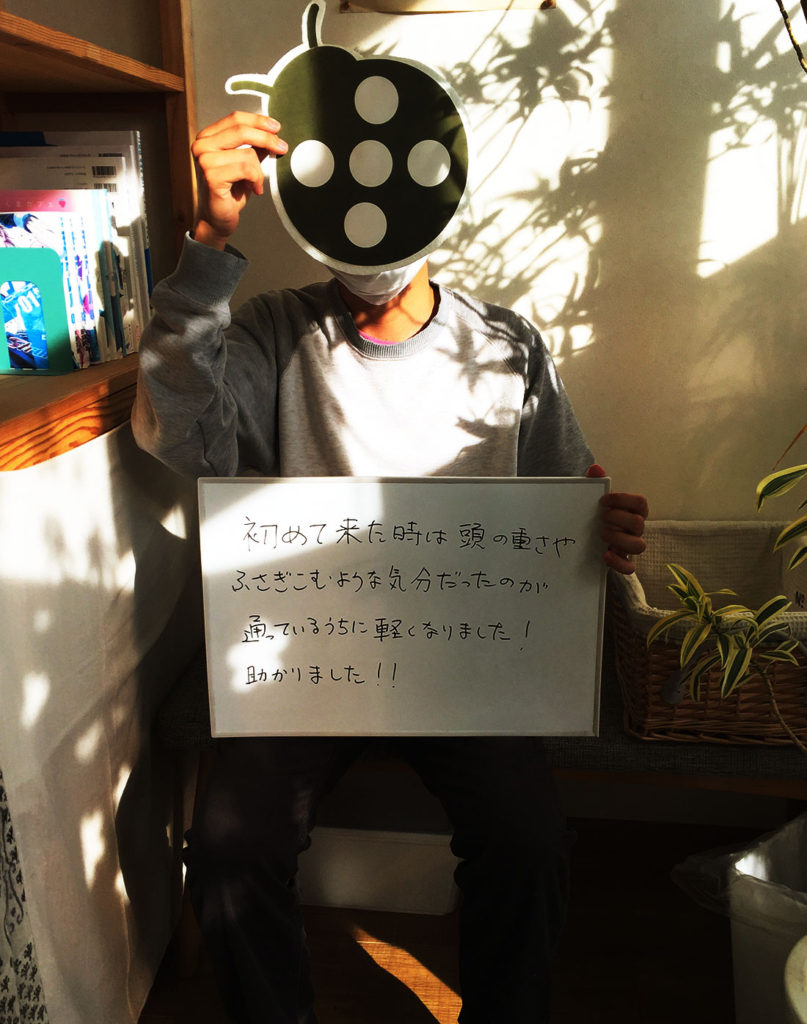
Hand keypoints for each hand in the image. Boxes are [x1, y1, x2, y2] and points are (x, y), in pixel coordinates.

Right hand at [191, 111, 287, 248]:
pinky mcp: (211, 176)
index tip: (276, 128)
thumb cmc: (229, 193)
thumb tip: (272, 134)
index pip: (235, 118)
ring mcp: (204, 160)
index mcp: (207, 138)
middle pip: (241, 130)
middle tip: (281, 148)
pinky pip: (246, 169)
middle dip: (267, 138)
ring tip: (256, 182)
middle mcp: (202, 146)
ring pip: (247, 153)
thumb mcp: (245, 164)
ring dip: (259, 170)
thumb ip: (253, 147)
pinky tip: (254, 189)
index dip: (258, 121)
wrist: (217, 219)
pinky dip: (256, 180)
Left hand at [586, 464, 648, 574]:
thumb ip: (596, 482)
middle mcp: (636, 529)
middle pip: (639, 524)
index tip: (604, 500)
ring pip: (639, 546)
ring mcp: (630, 546)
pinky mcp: (623, 561)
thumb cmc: (597, 513)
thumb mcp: (594, 498)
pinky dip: (619, 563)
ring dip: (619, 539)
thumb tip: (596, 469)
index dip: (624, 500)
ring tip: (602, 534)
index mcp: (633, 511)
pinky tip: (605, 555)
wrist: (588, 536)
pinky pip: (630, 568)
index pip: (641, 503)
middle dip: (619, 519)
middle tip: (602, 517)